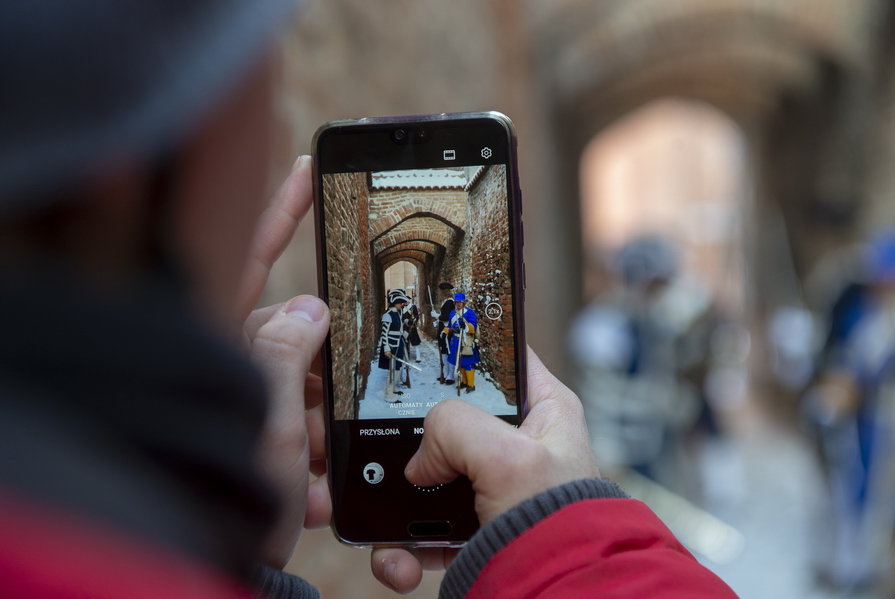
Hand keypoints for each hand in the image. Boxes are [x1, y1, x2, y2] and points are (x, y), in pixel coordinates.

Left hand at [234, 156, 332, 567]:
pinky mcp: (248, 433)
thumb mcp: (263, 417)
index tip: (309, 169)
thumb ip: (284, 351)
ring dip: (317, 423)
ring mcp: (235, 400)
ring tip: (314, 464)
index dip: (280, 209)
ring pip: (297, 384)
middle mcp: (222, 363)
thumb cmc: (222, 494)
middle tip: (330, 403)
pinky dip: (307, 454)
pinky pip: (292, 425)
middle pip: (289, 333)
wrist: (220, 568)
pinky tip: (307, 490)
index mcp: (214, 341)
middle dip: (321, 368)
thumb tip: (306, 309)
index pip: (246, 255)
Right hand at [370, 347, 599, 591]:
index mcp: (544, 409)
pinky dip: (402, 546)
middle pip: (449, 419)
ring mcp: (490, 488)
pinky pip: (422, 528)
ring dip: (398, 502)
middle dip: (412, 437)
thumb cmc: (559, 525)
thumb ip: (455, 428)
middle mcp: (517, 445)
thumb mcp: (508, 456)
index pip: (502, 357)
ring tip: (385, 524)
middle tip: (385, 442)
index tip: (421, 347)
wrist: (555, 596)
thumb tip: (420, 459)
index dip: (464, 348)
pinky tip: (399, 560)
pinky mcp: (470, 529)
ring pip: (427, 476)